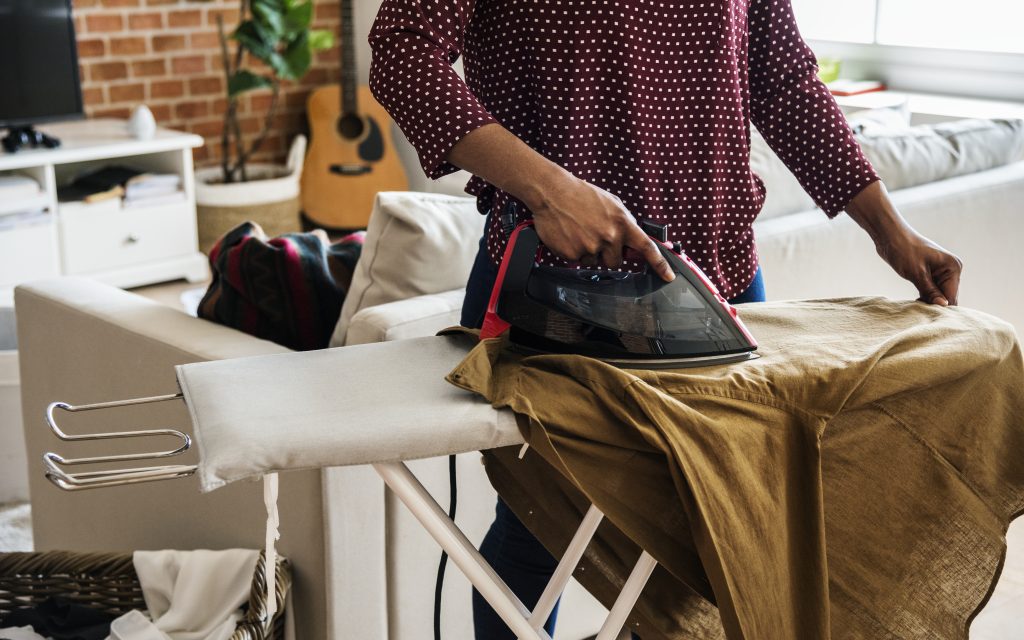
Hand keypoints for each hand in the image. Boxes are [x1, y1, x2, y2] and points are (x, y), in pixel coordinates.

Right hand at [522, 173, 674, 280]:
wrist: (553, 192)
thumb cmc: (580, 195)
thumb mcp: (611, 203)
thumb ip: (624, 222)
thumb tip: (633, 240)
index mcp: (622, 222)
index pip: (647, 247)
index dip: (659, 264)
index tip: (668, 276)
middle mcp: (609, 237)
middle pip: (616, 262)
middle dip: (608, 253)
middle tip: (595, 237)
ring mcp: (591, 247)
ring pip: (594, 262)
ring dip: (589, 252)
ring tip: (579, 231)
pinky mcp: (573, 254)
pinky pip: (577, 260)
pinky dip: (573, 251)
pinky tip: (569, 235)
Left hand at [874, 228, 961, 305]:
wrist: (889, 235)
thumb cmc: (903, 249)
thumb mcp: (916, 273)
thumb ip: (930, 291)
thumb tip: (943, 306)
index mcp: (953, 267)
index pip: (951, 296)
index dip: (940, 308)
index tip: (926, 315)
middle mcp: (951, 270)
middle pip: (947, 297)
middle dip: (934, 305)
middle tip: (918, 312)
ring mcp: (941, 272)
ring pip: (938, 295)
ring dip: (928, 301)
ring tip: (915, 307)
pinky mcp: (930, 274)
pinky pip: (931, 291)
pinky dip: (924, 297)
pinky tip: (915, 302)